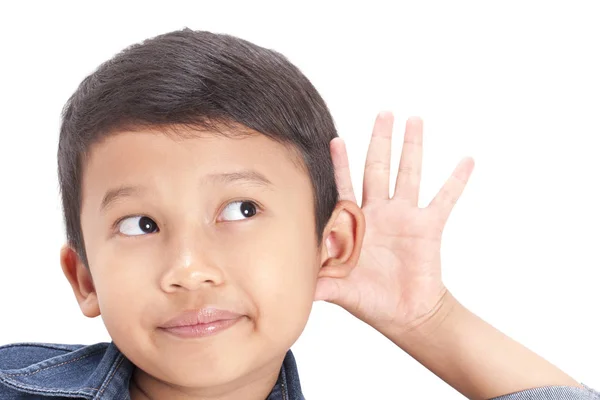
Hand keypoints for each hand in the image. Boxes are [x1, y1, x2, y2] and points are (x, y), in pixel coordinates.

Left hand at [315, 112, 474, 335]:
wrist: (405, 314)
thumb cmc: (370, 300)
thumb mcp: (340, 289)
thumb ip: (319, 282)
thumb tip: (293, 284)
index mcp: (357, 223)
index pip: (345, 186)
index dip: (341, 164)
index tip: (336, 140)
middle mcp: (380, 212)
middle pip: (379, 168)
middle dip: (380, 140)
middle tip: (384, 112)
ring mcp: (405, 217)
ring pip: (409, 174)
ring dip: (412, 147)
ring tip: (415, 119)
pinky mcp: (428, 227)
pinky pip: (445, 199)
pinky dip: (456, 181)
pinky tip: (467, 160)